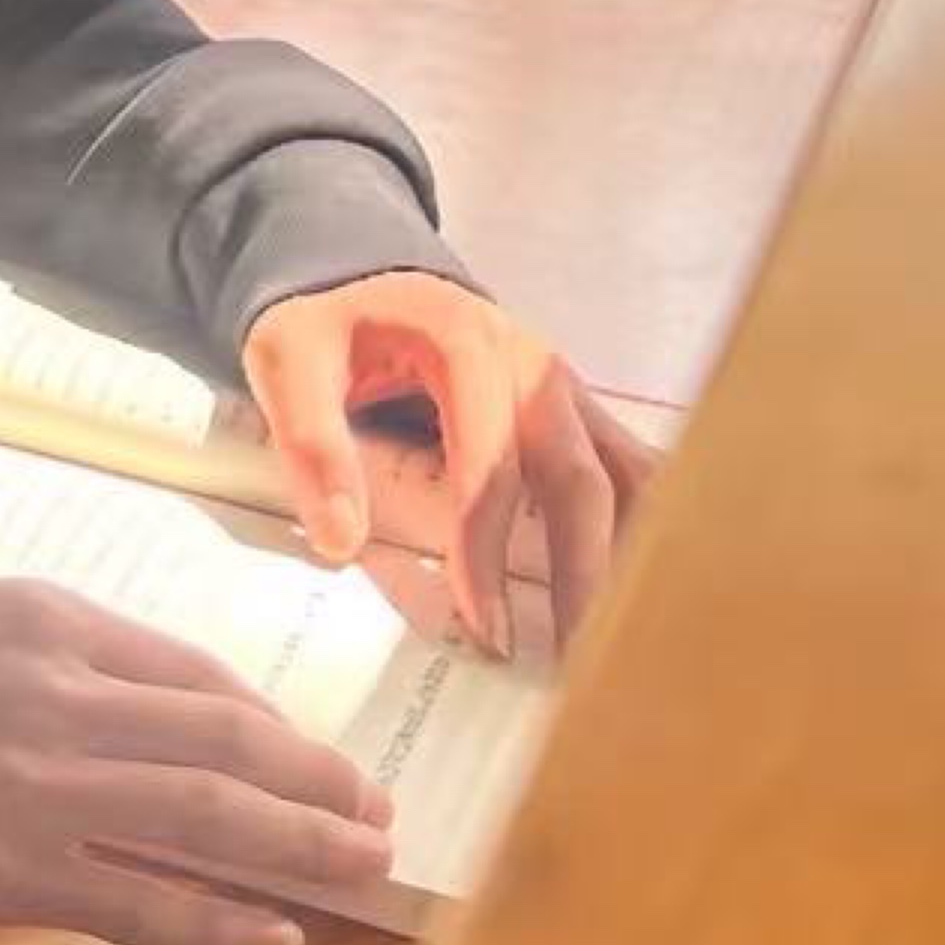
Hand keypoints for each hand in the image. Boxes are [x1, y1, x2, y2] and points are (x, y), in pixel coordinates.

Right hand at [0, 577, 394, 944]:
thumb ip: (55, 659)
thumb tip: (146, 715)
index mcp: (49, 619)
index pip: (192, 676)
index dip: (269, 723)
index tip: (310, 754)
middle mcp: (63, 694)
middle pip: (226, 743)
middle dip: (314, 781)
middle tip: (375, 813)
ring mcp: (44, 786)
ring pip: (208, 817)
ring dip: (299, 845)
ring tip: (359, 868)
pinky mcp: (13, 869)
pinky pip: (143, 902)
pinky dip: (221, 920)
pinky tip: (274, 932)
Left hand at [239, 272, 655, 654]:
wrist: (359, 282)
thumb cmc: (326, 328)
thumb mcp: (288, 359)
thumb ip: (310, 441)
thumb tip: (340, 541)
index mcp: (466, 343)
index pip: (492, 464)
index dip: (489, 549)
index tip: (487, 629)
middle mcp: (534, 364)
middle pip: (580, 476)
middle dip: (585, 574)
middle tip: (574, 662)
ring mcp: (567, 388)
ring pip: (633, 474)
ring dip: (636, 557)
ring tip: (631, 644)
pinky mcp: (579, 413)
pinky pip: (636, 471)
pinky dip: (654, 529)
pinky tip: (656, 595)